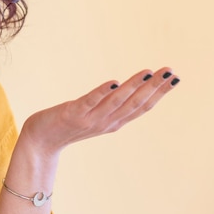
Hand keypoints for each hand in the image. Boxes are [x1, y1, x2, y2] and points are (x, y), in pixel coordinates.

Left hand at [21, 67, 179, 156]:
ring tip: (149, 72)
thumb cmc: (66, 125)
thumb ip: (109, 106)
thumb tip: (123, 87)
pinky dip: (103, 92)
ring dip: (134, 86)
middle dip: (154, 88)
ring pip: (117, 102)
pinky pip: (90, 101)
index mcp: (113, 122)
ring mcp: (90, 119)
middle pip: (135, 104)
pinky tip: (114, 82)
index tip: (174, 78)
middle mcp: (106, 122)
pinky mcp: (73, 114)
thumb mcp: (93, 116)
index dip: (158, 93)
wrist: (40, 141)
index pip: (142, 107)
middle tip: (170, 72)